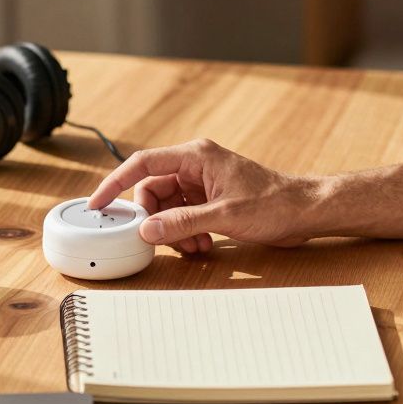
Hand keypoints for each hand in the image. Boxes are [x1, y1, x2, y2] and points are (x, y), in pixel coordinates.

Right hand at [86, 139, 320, 252]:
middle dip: (154, 219)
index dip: (115, 183)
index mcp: (196, 156)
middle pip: (153, 190)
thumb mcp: (224, 216)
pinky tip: (201, 246)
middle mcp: (196, 165)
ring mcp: (203, 182)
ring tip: (192, 247)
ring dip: (172, 230)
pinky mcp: (211, 198)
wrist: (304, 211)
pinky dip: (185, 232)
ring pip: (167, 206)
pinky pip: (183, 214)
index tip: (98, 204)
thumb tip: (146, 230)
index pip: (142, 164)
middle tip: (162, 240)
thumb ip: (182, 223)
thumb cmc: (273, 204)